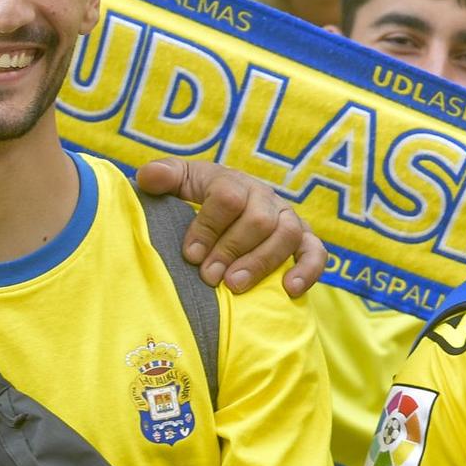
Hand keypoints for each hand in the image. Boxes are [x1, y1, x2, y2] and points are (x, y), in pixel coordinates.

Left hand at [135, 158, 326, 296]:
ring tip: (236, 286)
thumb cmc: (200, 200)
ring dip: (261, 262)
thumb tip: (149, 176)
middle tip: (209, 277)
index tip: (190, 255)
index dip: (208, 227)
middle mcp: (265, 198)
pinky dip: (307, 269)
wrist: (232, 208)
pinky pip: (316, 252)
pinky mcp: (305, 240)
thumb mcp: (181, 183)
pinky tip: (290, 289)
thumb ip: (165, 177)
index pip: (228, 198)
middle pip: (259, 219)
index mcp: (234, 182)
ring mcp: (288, 218)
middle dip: (232, 250)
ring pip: (287, 235)